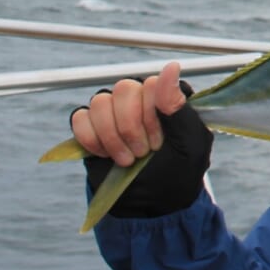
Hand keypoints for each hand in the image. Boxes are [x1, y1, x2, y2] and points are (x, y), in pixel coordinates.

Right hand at [71, 62, 186, 166]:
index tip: (159, 142)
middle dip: (130, 127)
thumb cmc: (178, 171)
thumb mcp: (190, 143)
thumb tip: (171, 66)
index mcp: (168, 96)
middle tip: (143, 152)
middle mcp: (140, 97)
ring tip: (128, 158)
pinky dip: (91, 139)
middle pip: (123, 89)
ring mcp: (114, 110)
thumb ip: (178, 106)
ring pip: (100, 101)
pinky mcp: (92, 126)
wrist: (151, 203)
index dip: (151, 115)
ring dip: (112, 136)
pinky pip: (80, 117)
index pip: (151, 84)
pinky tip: (106, 155)